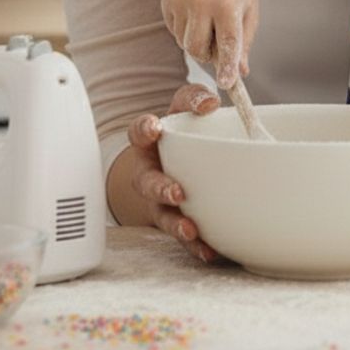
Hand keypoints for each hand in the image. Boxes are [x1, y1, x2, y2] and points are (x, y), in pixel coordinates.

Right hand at [127, 85, 221, 261]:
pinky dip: (196, 246)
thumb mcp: (186, 108)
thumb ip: (195, 98)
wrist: (180, 161)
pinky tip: (209, 251)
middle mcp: (151, 171)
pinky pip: (184, 237)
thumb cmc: (183, 131)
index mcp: (150, 141)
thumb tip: (209, 101)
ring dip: (175, 222)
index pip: (140, 132)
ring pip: (162, 214)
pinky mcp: (176, 220)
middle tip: (177, 191)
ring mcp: (161, 199)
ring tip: (190, 229)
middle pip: (146, 181)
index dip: (144, 130)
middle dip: (159, 187)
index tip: (154, 128)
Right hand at [160, 0, 257, 89]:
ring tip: (209, 18)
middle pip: (199, 50)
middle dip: (209, 55)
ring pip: (185, 43)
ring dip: (197, 41)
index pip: (228, 42)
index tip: (226, 84)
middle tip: (219, 38)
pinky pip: (175, 31)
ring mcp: (180, 0)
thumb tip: (239, 73)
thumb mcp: (248, 7)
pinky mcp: (166, 0)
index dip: (226, 65)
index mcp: (227, 3)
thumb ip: (244, 41)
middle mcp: (201, 1)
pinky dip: (186, 30)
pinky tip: (196, 11)